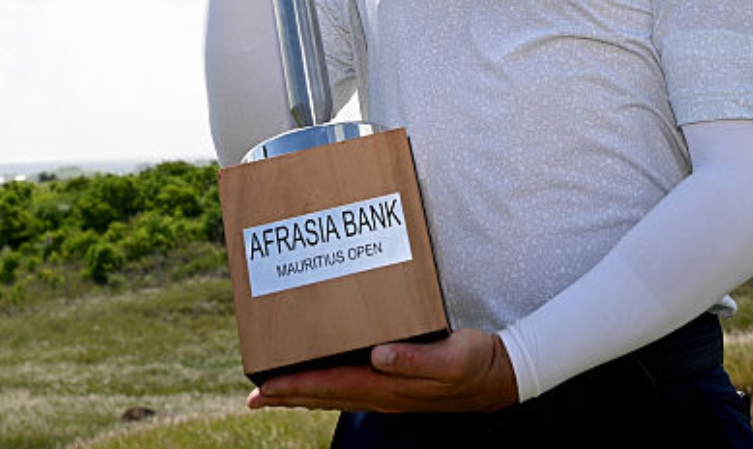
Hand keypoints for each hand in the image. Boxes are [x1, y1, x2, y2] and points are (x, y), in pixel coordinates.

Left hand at [247, 330, 518, 413]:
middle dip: (288, 396)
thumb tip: (378, 356)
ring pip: (334, 394)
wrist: (499, 377)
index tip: (264, 388)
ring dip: (302, 393)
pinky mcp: (395, 385)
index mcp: (389, 386)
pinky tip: (320, 377)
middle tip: (254, 395)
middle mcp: (382, 393)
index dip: (296, 388)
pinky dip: (326, 385)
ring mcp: (388, 393)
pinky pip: (350, 387)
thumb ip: (416, 360)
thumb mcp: (451, 359)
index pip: (332, 386)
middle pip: (324, 396)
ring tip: (274, 390)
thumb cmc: (474, 364)